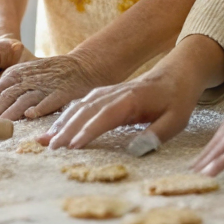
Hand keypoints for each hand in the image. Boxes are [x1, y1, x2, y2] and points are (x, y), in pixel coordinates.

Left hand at [0, 53, 103, 119]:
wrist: (81, 66)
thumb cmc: (50, 74)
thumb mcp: (25, 75)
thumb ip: (8, 89)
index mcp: (16, 75)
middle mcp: (27, 79)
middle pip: (4, 96)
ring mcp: (44, 85)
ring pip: (23, 100)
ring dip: (9, 114)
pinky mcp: (61, 92)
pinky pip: (48, 101)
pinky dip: (39, 108)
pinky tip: (30, 115)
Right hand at [40, 63, 203, 149]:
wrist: (178, 73)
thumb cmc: (178, 99)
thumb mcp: (176, 120)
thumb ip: (156, 135)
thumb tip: (136, 151)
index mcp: (131, 99)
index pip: (105, 116)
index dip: (88, 131)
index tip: (72, 146)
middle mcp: (114, 94)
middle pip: (85, 111)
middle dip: (66, 130)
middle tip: (49, 148)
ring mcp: (107, 93)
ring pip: (80, 107)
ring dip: (61, 123)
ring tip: (44, 140)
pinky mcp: (105, 95)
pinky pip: (82, 105)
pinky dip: (67, 116)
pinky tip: (57, 128)